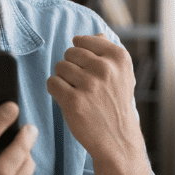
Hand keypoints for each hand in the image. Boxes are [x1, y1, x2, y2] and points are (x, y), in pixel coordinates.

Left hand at [46, 34, 146, 163]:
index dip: (80, 55)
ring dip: (64, 79)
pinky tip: (68, 100)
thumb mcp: (123, 75)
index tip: (89, 70)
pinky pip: (51, 82)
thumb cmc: (116, 104)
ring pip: (59, 67)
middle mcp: (105, 68)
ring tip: (78, 93)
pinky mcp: (74, 101)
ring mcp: (89, 85)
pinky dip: (56, 91)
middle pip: (69, 53)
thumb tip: (95, 34)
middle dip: (71, 67)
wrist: (118, 140)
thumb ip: (108, 52)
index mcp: (119, 57)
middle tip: (83, 85)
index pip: (82, 40)